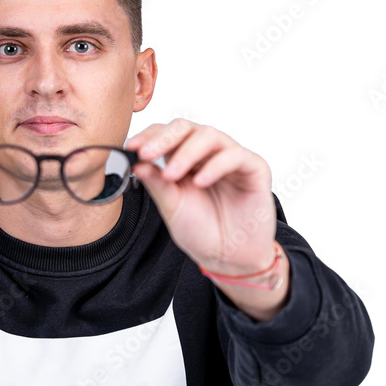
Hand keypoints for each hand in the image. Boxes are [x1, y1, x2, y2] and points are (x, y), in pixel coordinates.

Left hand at [126, 119, 276, 274]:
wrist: (229, 258)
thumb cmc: (202, 231)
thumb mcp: (171, 206)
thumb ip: (156, 183)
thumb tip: (136, 163)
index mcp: (184, 159)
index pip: (166, 135)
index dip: (149, 137)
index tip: (131, 148)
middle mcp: (207, 153)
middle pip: (185, 128)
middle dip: (163, 139)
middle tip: (146, 154)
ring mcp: (231, 158)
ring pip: (209, 135)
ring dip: (186, 152)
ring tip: (171, 175)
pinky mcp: (254, 168)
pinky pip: (235, 155)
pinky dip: (215, 165)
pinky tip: (200, 182)